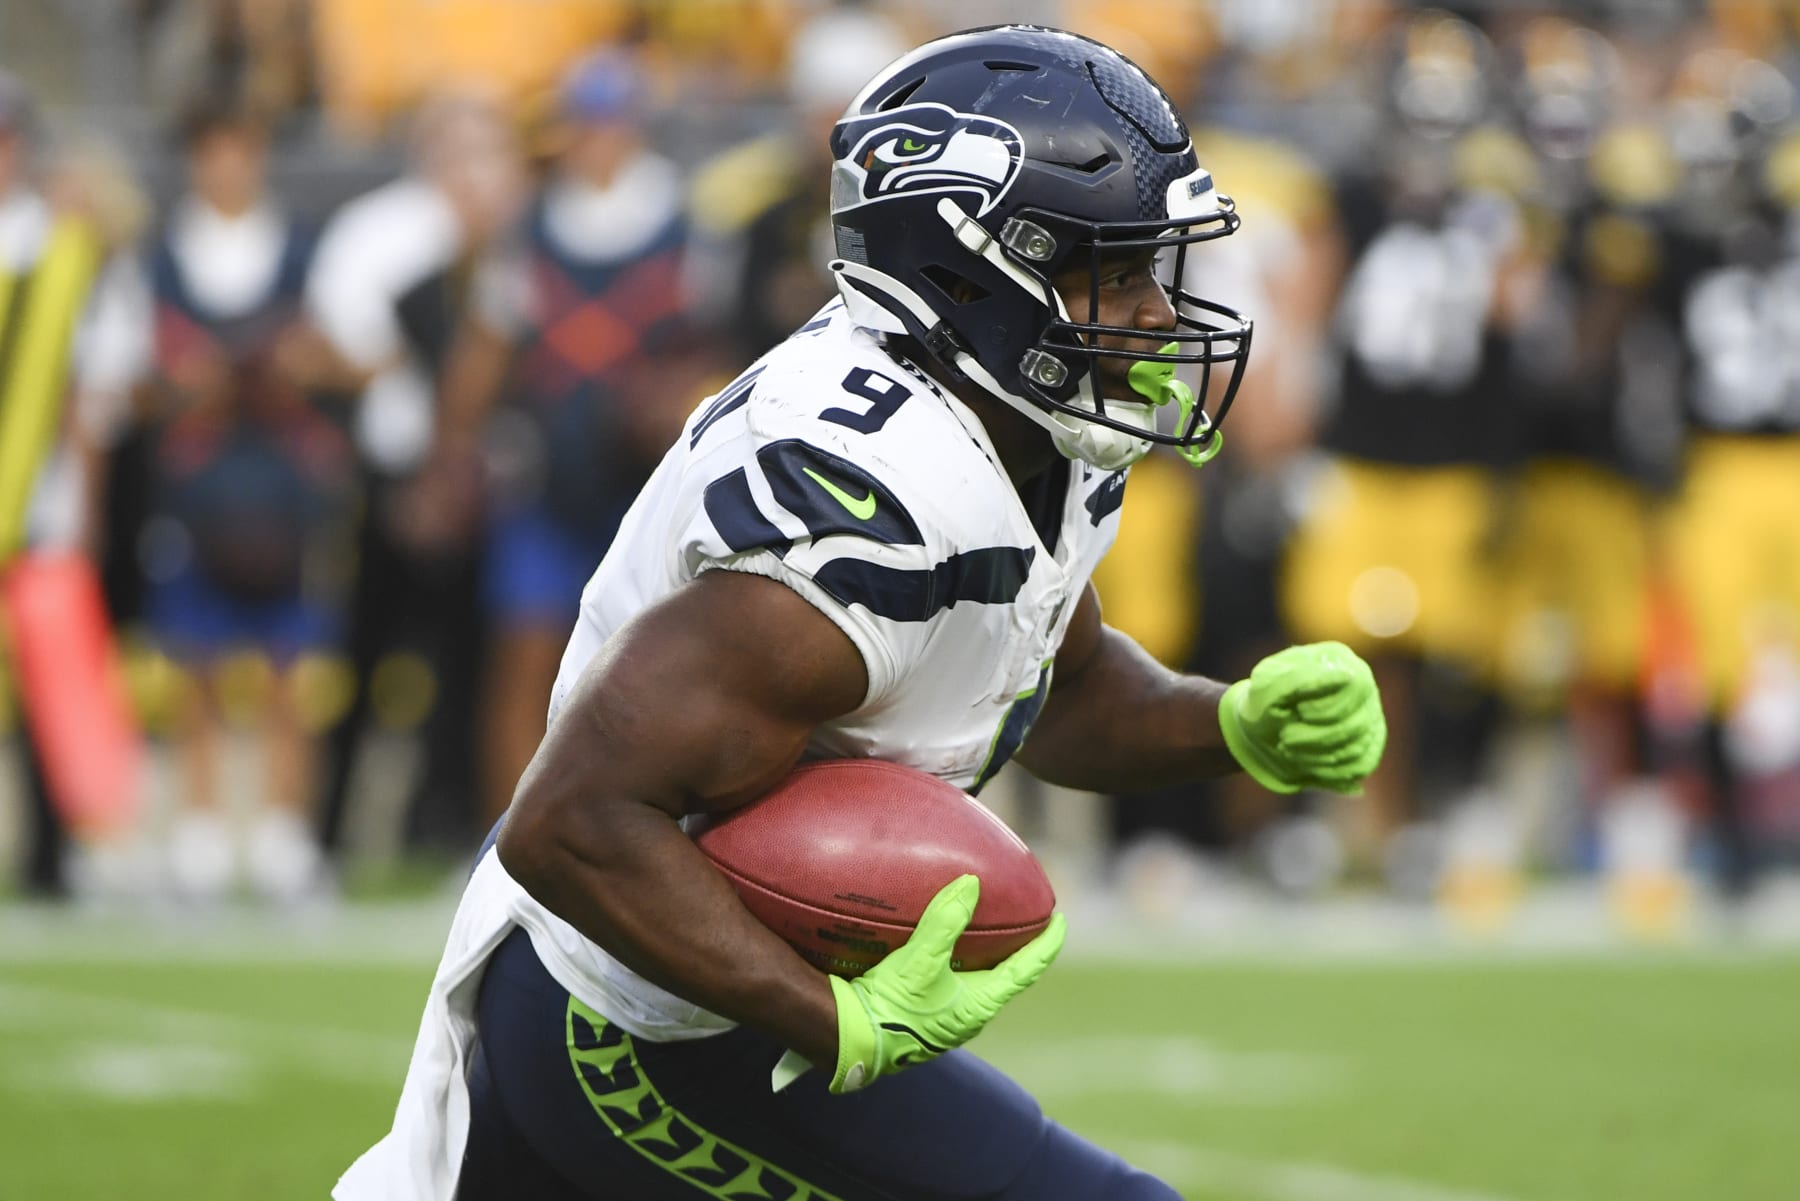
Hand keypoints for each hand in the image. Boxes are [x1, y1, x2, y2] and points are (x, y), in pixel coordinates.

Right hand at [770, 875, 1065, 1093]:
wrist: (851, 1040)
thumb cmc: (892, 1006)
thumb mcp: (920, 961)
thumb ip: (946, 922)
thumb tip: (971, 884)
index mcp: (981, 1004)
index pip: (1027, 970)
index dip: (1046, 945)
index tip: (1060, 921)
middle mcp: (969, 1014)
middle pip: (1005, 976)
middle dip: (1016, 949)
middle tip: (1023, 920)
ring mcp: (946, 1018)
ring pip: (976, 981)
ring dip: (984, 956)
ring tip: (983, 927)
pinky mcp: (923, 1015)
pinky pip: (950, 983)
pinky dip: (954, 960)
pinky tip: (938, 946)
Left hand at [1219, 641, 1385, 794]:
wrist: (1259, 730)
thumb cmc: (1262, 702)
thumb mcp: (1268, 688)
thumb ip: (1302, 678)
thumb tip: (1348, 676)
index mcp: (1339, 660)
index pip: (1356, 686)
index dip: (1327, 707)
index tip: (1299, 712)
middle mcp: (1362, 686)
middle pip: (1356, 723)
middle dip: (1316, 737)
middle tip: (1285, 738)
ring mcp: (1369, 717)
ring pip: (1357, 747)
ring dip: (1316, 755)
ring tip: (1287, 749)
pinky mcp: (1368, 746)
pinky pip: (1358, 766)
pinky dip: (1326, 770)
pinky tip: (1303, 762)